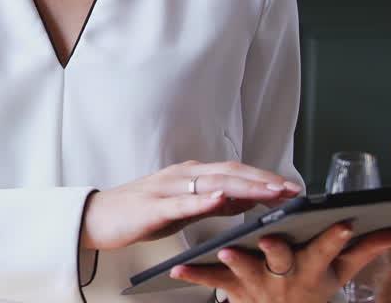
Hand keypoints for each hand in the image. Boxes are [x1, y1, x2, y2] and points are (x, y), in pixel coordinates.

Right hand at [79, 160, 301, 250]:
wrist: (98, 218)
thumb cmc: (140, 213)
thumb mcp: (184, 207)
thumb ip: (214, 203)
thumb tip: (248, 199)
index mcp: (191, 175)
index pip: (235, 172)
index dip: (264, 178)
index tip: (292, 188)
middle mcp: (182, 175)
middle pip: (230, 173)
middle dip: (263, 180)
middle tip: (292, 189)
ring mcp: (167, 189)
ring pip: (212, 183)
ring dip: (244, 186)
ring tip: (270, 191)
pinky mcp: (153, 207)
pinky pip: (182, 202)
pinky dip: (204, 199)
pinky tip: (222, 199)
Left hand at [168, 223, 390, 302]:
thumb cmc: (312, 291)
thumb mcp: (340, 274)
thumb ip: (365, 251)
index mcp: (312, 268)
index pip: (327, 250)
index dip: (335, 238)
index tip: (342, 223)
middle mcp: (284, 277)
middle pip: (282, 260)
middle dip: (277, 249)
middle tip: (271, 237)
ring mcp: (257, 284)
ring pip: (245, 272)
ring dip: (236, 261)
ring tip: (225, 249)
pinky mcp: (232, 289)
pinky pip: (212, 282)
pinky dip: (195, 274)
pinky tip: (178, 267)